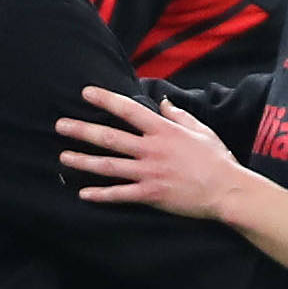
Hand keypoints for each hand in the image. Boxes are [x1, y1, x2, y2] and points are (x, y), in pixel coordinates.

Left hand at [61, 86, 262, 220]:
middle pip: (109, 138)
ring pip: (109, 166)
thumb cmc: (217, 159)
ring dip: (83, 161)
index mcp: (163, 130)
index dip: (105, 100)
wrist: (227, 190)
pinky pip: (121, 194)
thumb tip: (165, 102)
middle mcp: (151, 149)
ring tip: (63, 157)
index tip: (85, 93)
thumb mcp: (201, 130)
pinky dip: (101, 194)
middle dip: (82, 131)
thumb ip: (179, 115)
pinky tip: (83, 193)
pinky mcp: (151, 194)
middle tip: (60, 125)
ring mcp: (149, 172)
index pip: (128, 110)